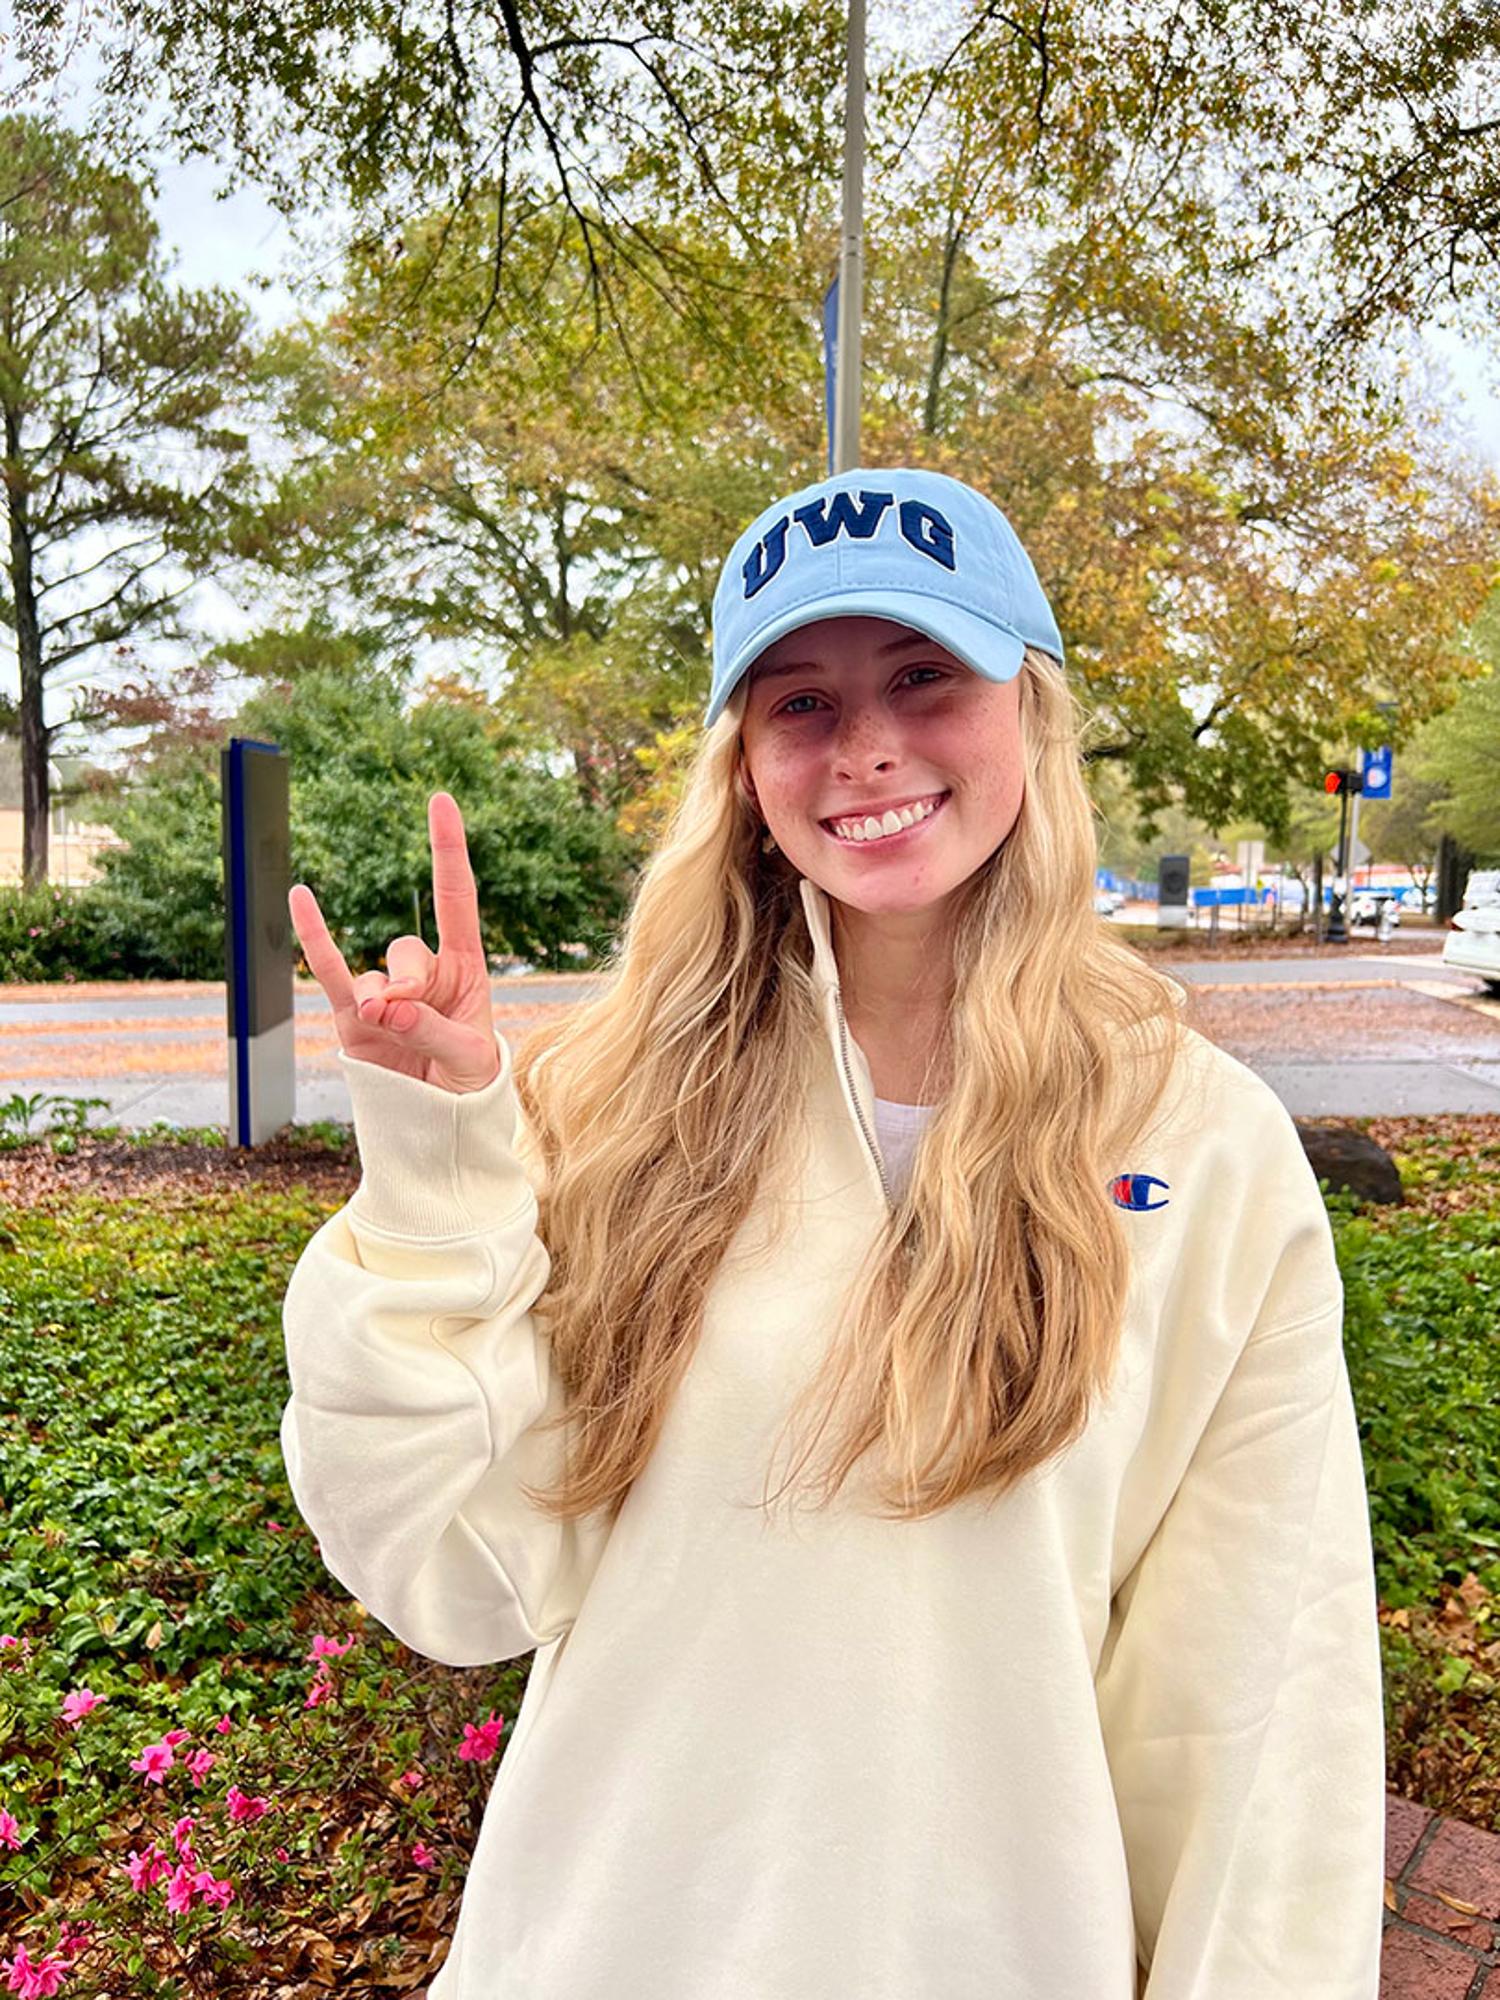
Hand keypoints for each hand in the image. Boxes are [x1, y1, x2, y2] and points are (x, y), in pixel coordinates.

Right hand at [288, 791, 501, 1093]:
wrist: (441, 1124)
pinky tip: (300, 897)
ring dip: (380, 1001)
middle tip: (408, 1014)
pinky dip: (315, 937)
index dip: (449, 851)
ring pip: (374, 976)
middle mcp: (425, 975)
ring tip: (389, 1033)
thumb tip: (385, 1010)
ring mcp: (387, 995)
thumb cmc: (469, 1084)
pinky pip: (331, 973)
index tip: (441, 800)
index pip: (457, 899)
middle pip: (408, 950)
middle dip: (410, 983)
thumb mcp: (469, 1059)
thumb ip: (432, 1030)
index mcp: (467, 970)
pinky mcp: (354, 1019)